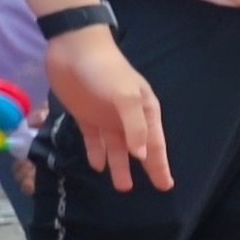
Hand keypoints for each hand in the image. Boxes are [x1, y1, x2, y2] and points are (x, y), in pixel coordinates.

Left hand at [46, 27, 169, 193]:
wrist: (74, 50)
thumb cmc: (106, 71)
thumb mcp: (126, 97)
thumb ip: (135, 127)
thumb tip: (141, 155)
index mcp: (144, 111)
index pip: (155, 144)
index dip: (160, 164)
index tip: (166, 185)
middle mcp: (127, 117)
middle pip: (139, 149)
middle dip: (147, 168)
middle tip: (156, 189)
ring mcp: (106, 117)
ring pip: (116, 148)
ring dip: (119, 166)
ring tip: (122, 186)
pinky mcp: (85, 116)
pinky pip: (93, 139)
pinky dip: (95, 152)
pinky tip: (97, 165)